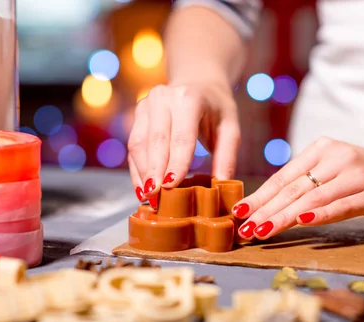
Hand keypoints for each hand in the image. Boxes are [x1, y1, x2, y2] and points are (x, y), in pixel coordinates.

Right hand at [127, 82, 239, 206]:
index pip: (181, 136)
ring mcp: (146, 104)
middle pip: (156, 141)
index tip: (171, 186)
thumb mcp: (230, 128)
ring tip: (149, 197)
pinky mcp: (137, 114)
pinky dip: (136, 169)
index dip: (176, 162)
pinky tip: (141, 188)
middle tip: (156, 198)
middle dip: (155, 172)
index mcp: (189, 99)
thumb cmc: (217, 109)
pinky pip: (133, 145)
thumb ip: (226, 156)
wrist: (198, 82)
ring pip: (139, 144)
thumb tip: (222, 185)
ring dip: (142, 173)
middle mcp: (163, 98)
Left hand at [231, 137, 363, 239]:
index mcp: (319, 149)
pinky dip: (321, 213)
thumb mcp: (331, 169)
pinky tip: (302, 221)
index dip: (259, 197)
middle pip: (292, 188)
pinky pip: (341, 205)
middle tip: (244, 229)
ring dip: (284, 217)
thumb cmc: (362, 174)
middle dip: (265, 211)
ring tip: (263, 231)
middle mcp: (334, 157)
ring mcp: (353, 174)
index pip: (282, 177)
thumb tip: (265, 206)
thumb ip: (304, 182)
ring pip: (311, 198)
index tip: (239, 214)